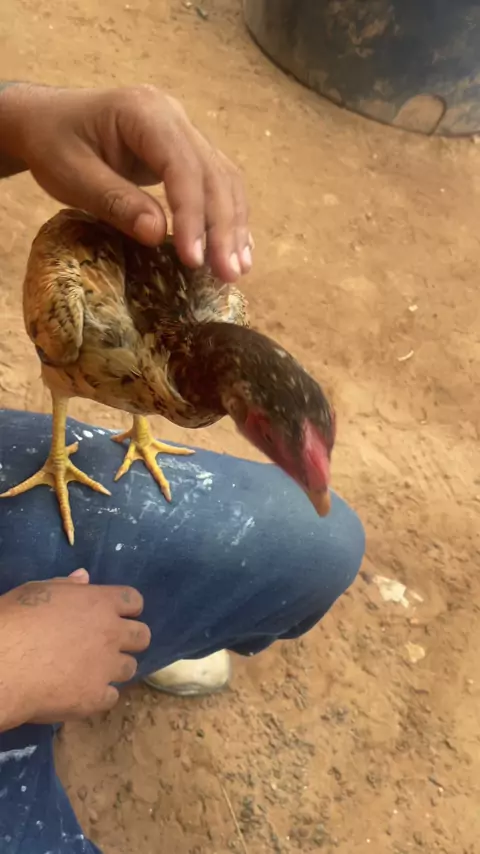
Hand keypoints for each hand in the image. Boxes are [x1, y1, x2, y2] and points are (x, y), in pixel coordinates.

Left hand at [0, 82, 251, 281]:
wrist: (45, 120)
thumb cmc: (52, 144)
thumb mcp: (71, 175)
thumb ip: (114, 201)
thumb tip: (157, 234)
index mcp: (143, 112)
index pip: (182, 166)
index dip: (192, 215)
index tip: (193, 259)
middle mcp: (173, 116)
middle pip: (213, 174)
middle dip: (223, 228)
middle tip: (228, 274)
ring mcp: (184, 131)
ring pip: (224, 179)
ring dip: (233, 226)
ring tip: (237, 270)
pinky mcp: (186, 151)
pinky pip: (217, 183)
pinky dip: (228, 217)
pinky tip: (238, 249)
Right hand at [0, 569, 150, 729]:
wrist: (3, 664)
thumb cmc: (15, 620)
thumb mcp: (37, 591)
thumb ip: (67, 585)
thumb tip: (84, 577)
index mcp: (99, 602)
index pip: (134, 600)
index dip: (127, 608)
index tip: (115, 615)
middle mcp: (111, 633)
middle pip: (142, 636)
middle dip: (130, 639)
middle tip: (108, 645)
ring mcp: (106, 667)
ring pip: (130, 668)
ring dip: (114, 669)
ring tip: (92, 672)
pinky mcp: (96, 698)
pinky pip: (111, 697)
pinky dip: (99, 696)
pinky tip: (80, 694)